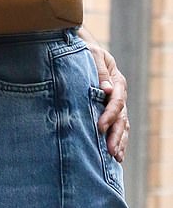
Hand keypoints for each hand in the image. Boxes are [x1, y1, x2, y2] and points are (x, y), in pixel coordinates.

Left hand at [81, 32, 128, 162]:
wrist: (85, 50)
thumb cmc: (86, 51)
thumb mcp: (92, 55)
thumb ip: (99, 71)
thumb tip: (107, 89)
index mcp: (117, 81)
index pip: (117, 101)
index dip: (109, 114)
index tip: (99, 126)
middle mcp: (119, 94)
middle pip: (122, 117)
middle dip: (116, 135)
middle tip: (110, 151)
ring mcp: (117, 103)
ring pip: (122, 125)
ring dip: (119, 141)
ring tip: (116, 157)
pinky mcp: (110, 110)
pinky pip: (117, 127)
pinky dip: (117, 140)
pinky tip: (115, 154)